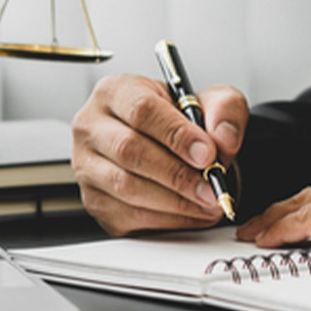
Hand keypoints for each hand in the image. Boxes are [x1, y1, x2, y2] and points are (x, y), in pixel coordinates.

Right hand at [72, 73, 248, 235]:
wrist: (168, 147)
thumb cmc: (179, 121)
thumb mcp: (209, 102)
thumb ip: (224, 109)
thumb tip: (223, 138)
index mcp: (115, 92)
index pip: (141, 110)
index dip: (177, 135)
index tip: (207, 154)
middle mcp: (91, 126)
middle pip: (130, 150)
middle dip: (177, 174)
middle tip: (210, 187)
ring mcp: (86, 166)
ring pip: (127, 187)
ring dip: (174, 200)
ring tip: (207, 202)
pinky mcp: (94, 200)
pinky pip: (128, 215)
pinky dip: (166, 219)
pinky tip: (191, 213)